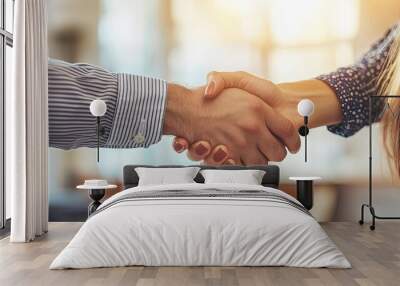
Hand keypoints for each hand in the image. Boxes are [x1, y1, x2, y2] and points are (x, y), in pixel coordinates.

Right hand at [164, 84, 299, 164]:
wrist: (186, 107)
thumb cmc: (213, 95)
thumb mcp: (236, 81)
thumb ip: (257, 89)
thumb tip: (280, 105)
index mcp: (259, 108)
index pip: (287, 131)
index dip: (293, 141)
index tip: (293, 145)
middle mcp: (253, 127)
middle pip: (278, 152)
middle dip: (277, 153)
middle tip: (273, 149)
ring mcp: (242, 143)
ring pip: (262, 161)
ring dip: (260, 158)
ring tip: (253, 150)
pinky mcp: (229, 155)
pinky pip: (244, 166)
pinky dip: (243, 163)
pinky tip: (239, 154)